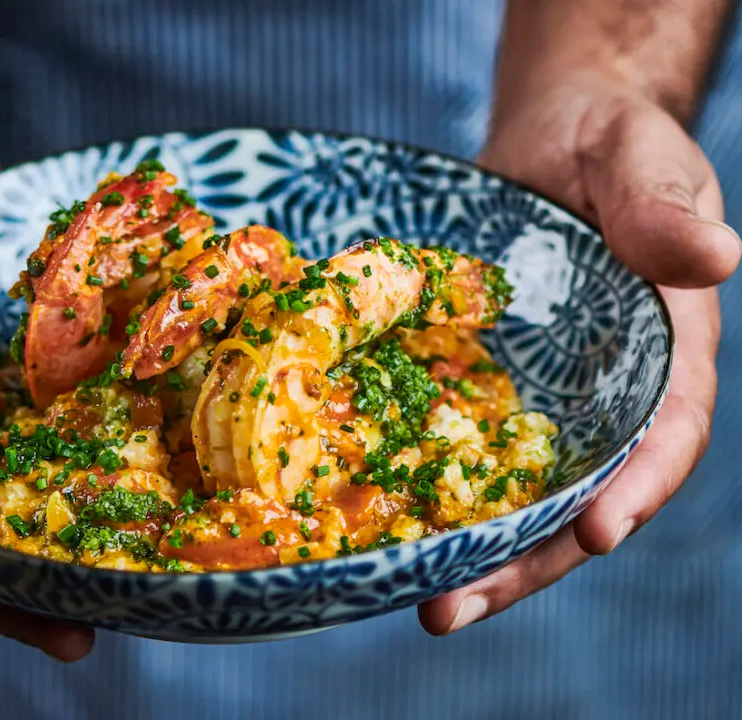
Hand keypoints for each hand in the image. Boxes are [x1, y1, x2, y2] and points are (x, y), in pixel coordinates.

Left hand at [418, 73, 739, 633]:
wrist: (549, 145)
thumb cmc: (609, 147)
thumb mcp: (641, 160)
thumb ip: (666, 206)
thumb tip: (715, 257)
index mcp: (666, 355)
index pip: (666, 437)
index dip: (638, 489)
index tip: (600, 534)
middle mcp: (605, 398)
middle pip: (580, 498)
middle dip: (529, 563)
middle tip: (453, 610)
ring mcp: (542, 401)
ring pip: (517, 494)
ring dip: (474, 555)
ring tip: (416, 603)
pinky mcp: (484, 389)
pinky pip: (462, 449)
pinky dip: (433, 495)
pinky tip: (384, 531)